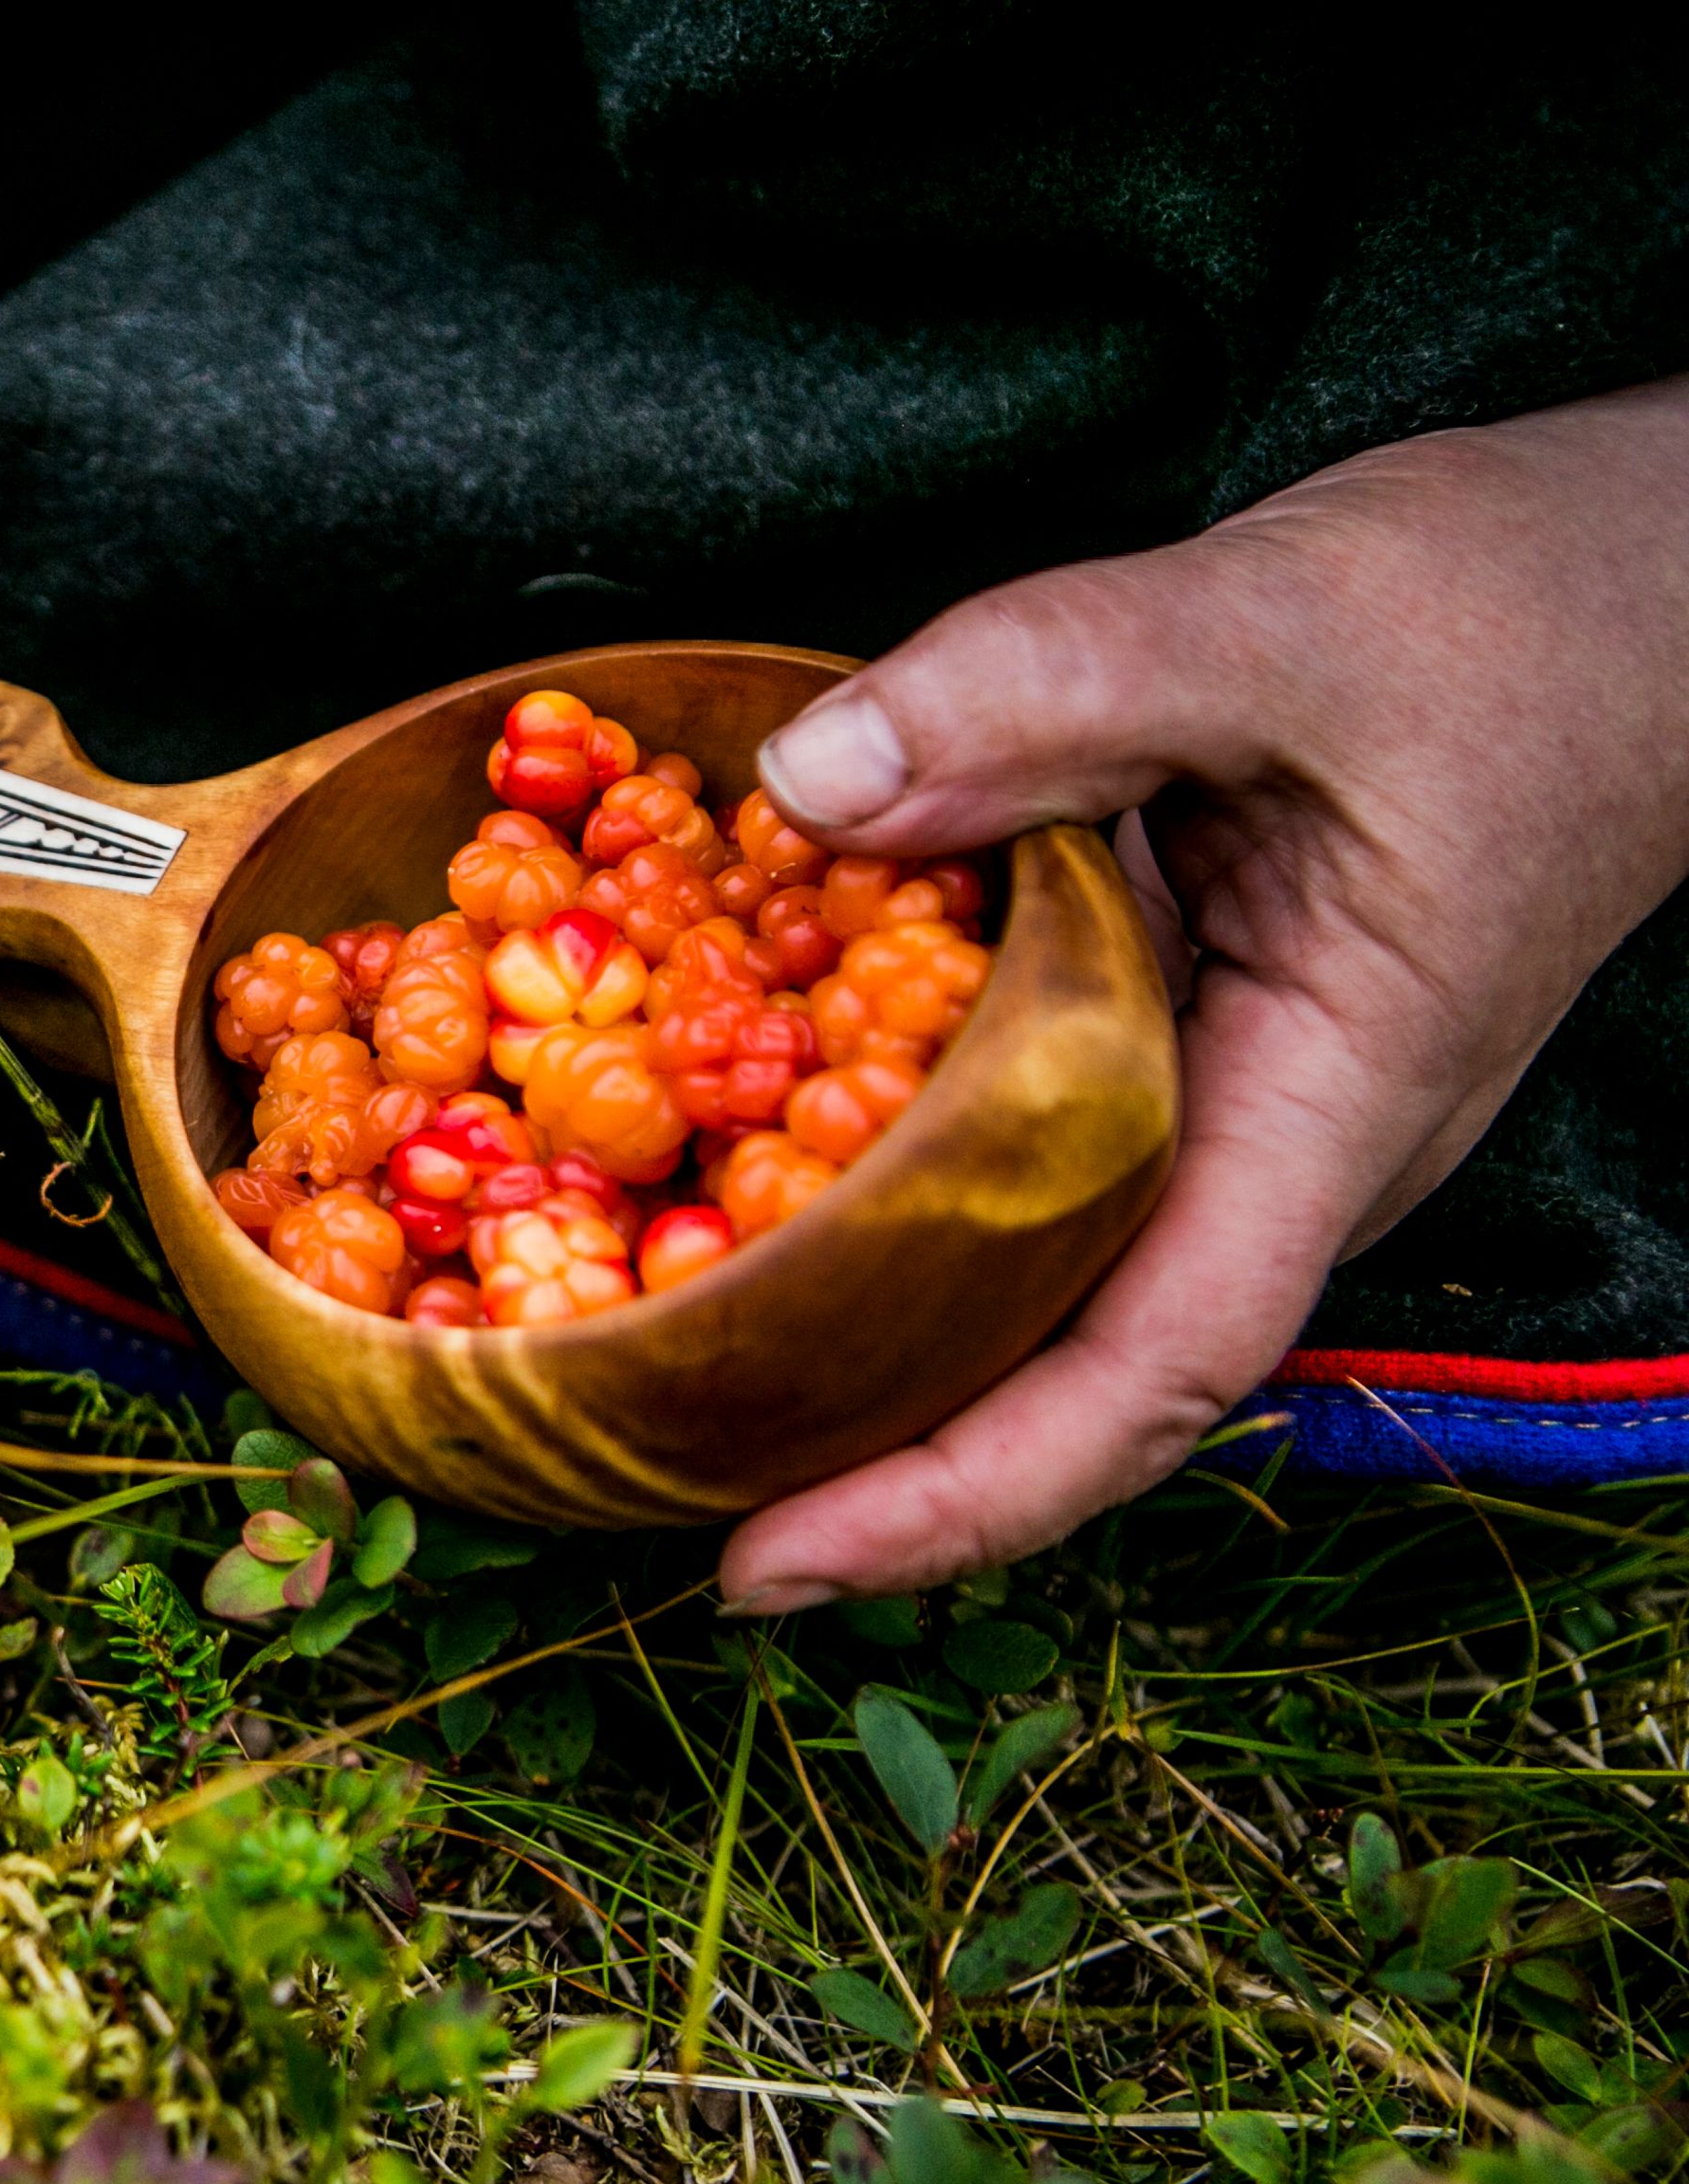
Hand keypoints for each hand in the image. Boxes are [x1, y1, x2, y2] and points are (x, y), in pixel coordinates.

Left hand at [720, 375, 1688, 1607]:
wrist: (1653, 579)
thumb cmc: (1526, 610)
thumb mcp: (1280, 615)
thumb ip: (1049, 682)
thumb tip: (813, 783)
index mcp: (1328, 1107)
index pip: (1149, 1377)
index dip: (958, 1498)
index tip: (773, 1565)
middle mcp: (1274, 1150)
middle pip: (1058, 1372)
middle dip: (860, 1455)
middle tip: (634, 1475)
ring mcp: (1230, 1103)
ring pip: (1031, 1271)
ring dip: (855, 1326)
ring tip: (649, 1367)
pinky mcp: (1181, 1033)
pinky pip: (1023, 1144)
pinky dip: (882, 1162)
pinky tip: (734, 1150)